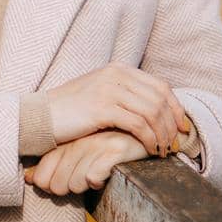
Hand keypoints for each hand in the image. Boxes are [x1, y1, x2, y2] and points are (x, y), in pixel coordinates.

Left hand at [24, 130, 148, 195]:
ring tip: (97, 176)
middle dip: (69, 190)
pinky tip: (106, 176)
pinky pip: (93, 176)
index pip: (42, 175)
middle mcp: (78, 141)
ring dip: (86, 187)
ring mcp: (96, 145)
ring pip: (74, 184)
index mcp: (66, 142)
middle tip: (85, 180)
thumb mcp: (80, 153)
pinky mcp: (116, 150)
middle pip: (57, 185)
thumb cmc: (110, 147)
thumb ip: (54, 165)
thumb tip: (28, 179)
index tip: (65, 184)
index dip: (49, 187)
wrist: (147, 132)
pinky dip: (98, 182)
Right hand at [43, 62, 189, 156]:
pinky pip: (138, 124)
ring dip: (162, 135)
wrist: (38, 117)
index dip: (176, 108)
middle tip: (174, 145)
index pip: (160, 86)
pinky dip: (149, 139)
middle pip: (160, 99)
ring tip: (162, 151)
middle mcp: (115, 75)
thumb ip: (123, 95)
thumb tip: (151, 110)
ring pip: (152, 112)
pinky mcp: (102, 108)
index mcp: (117, 70)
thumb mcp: (99, 94)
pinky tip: (149, 150)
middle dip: (172, 125)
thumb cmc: (69, 112)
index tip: (182, 128)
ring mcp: (109, 90)